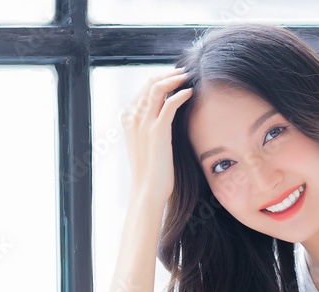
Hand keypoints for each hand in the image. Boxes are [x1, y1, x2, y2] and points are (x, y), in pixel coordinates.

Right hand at [120, 67, 192, 207]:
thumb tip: (166, 115)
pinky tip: (190, 92)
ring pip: (157, 88)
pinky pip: (169, 104)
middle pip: (149, 83)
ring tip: (188, 77)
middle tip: (184, 73)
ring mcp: (143, 123)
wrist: (147, 191)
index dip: (161, 79)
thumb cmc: (151, 171)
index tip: (176, 78)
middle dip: (168, 74)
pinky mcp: (157, 131)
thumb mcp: (147, 144)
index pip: (144, 88)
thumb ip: (151, 127)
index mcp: (129, 119)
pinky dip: (180, 94)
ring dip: (174, 79)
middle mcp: (133, 117)